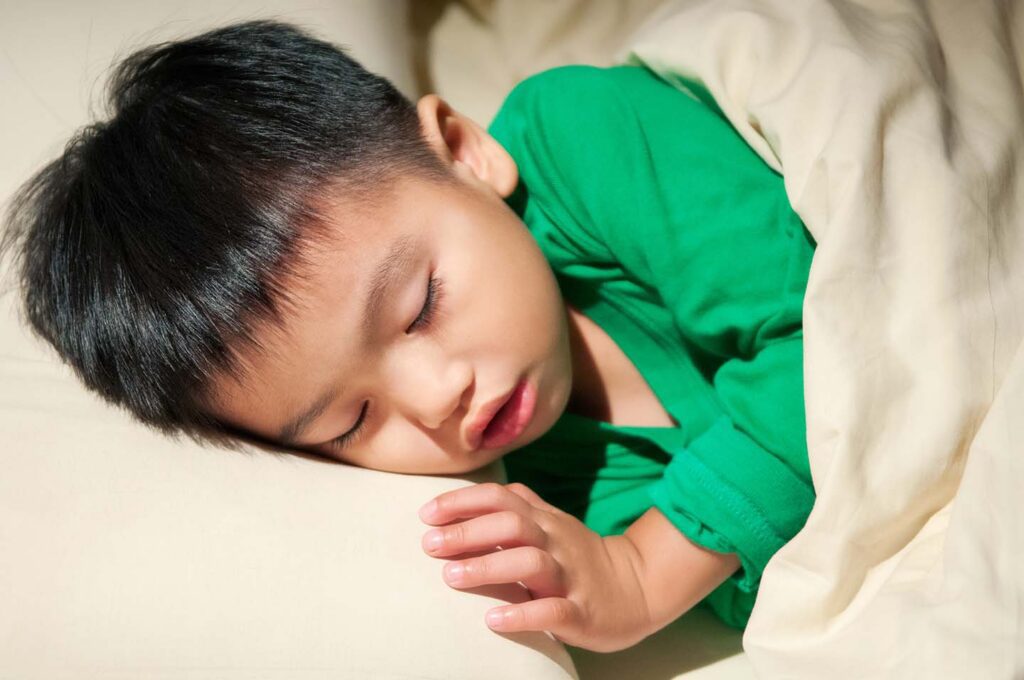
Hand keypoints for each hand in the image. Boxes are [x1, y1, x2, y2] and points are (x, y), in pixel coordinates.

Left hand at [418, 482, 653, 651]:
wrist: (639, 587)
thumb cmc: (582, 556)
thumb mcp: (554, 522)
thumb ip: (522, 505)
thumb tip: (478, 493)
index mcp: (545, 521)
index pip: (501, 498)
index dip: (463, 501)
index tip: (427, 514)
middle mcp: (555, 542)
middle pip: (511, 524)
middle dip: (468, 532)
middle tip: (430, 545)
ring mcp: (569, 576)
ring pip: (530, 562)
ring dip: (488, 566)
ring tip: (451, 577)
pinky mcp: (581, 612)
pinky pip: (553, 610)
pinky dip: (522, 614)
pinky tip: (492, 620)